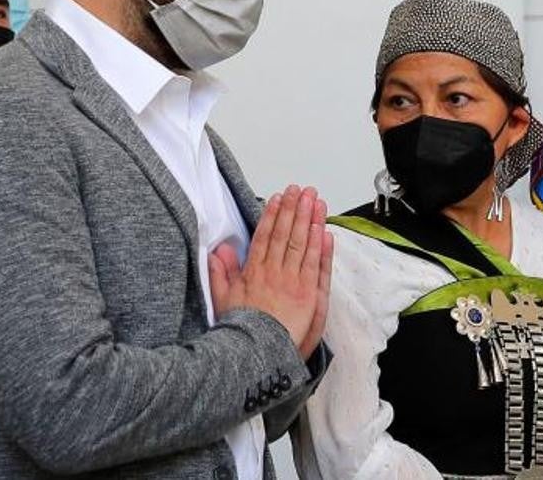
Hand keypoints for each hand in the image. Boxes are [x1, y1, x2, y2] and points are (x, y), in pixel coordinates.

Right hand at [208, 186, 332, 358]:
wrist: (255, 353)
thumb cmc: (239, 331)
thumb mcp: (222, 300)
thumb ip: (220, 273)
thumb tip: (218, 250)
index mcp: (253, 271)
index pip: (264, 236)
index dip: (272, 214)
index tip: (278, 197)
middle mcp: (273, 272)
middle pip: (285, 233)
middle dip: (293, 209)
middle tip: (300, 190)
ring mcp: (292, 281)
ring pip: (301, 243)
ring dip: (309, 219)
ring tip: (315, 200)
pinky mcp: (308, 293)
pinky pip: (315, 263)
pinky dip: (320, 245)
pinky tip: (324, 229)